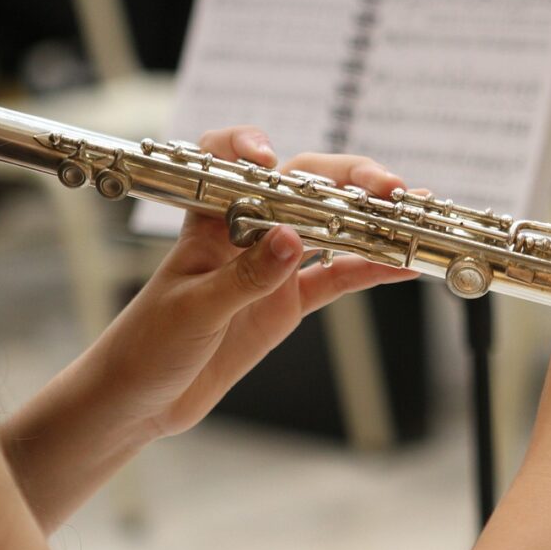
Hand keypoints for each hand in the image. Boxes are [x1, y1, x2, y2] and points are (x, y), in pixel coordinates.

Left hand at [82, 126, 417, 438]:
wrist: (140, 400)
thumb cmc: (146, 346)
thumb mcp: (193, 310)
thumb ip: (244, 276)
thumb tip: (291, 240)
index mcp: (210, 222)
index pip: (228, 163)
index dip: (250, 149)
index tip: (272, 160)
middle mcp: (246, 232)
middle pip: (303, 188)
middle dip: (348, 181)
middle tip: (388, 190)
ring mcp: (272, 266)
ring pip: (330, 229)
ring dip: (370, 221)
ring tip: (411, 217)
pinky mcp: (288, 302)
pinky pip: (336, 278)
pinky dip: (368, 270)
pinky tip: (401, 265)